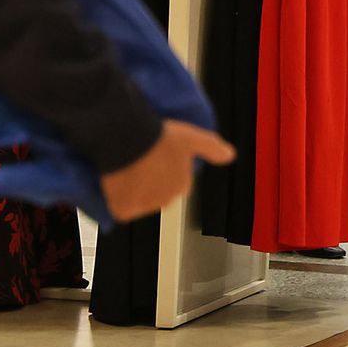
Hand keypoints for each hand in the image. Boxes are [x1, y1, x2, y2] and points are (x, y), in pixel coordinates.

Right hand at [100, 120, 234, 223]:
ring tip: (128, 168)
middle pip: (156, 194)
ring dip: (134, 190)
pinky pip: (122, 209)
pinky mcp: (124, 210)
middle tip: (140, 162)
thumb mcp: (192, 137)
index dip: (163, 169)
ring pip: (139, 201)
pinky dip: (119, 200)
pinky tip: (117, 182)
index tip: (155, 157)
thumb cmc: (160, 136)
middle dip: (150, 182)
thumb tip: (230, 156)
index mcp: (183, 185)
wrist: (130, 137)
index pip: (174, 183)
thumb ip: (212, 148)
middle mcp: (167, 200)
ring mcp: (145, 207)